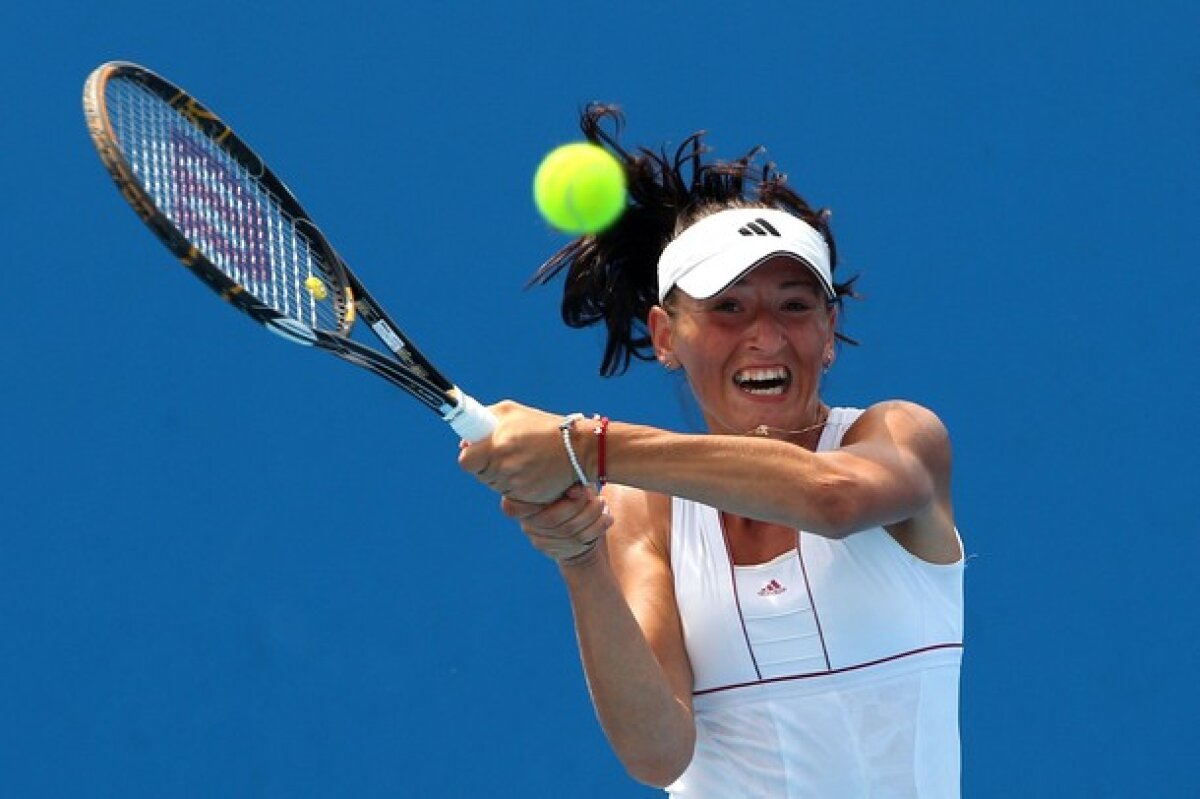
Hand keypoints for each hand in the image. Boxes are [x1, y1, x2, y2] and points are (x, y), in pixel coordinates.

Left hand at [457, 400, 583, 502]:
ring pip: (495, 485)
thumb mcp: (511, 412)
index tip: (476, 451)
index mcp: (497, 444)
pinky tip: (530, 472)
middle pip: (480, 474)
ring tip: (522, 460)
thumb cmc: (543, 427)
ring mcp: (516, 484)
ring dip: (502, 476)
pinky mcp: (527, 497)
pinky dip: (517, 486)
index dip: (470, 456)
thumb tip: (465, 440)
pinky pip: (511, 495)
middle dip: (487, 465)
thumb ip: (484, 420)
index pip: (466, 461)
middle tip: (506, 453)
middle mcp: (504, 467)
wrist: (578, 448)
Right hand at [500, 484, 612, 564]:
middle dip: (579, 506)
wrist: (580, 527)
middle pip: (551, 518)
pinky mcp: (554, 551)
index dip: (543, 498)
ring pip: (568, 531)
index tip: (575, 489)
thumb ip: (571, 483)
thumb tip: (576, 491)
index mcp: (523, 501)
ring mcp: (538, 539)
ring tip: (603, 504)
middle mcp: (527, 522)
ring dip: (592, 515)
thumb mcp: (573, 482)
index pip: (518, 505)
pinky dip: (598, 527)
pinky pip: (579, 542)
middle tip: (598, 497)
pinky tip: (607, 517)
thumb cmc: (575, 495)